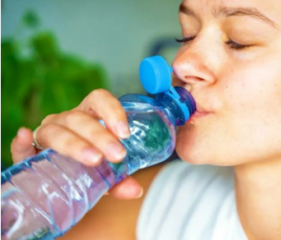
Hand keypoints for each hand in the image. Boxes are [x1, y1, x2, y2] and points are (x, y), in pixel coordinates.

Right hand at [10, 89, 142, 198]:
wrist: (59, 182)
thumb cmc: (85, 169)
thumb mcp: (105, 174)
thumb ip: (119, 180)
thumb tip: (135, 190)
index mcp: (88, 117)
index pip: (98, 100)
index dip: (112, 111)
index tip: (125, 133)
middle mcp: (67, 121)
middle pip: (80, 119)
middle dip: (100, 136)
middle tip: (117, 155)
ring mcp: (47, 134)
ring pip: (56, 132)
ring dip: (74, 144)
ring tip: (93, 158)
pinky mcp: (28, 153)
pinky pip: (22, 147)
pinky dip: (21, 143)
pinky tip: (24, 138)